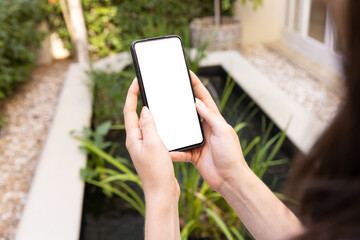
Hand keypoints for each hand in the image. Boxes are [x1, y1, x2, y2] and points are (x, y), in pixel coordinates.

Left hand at [123, 78, 179, 197]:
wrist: (162, 193)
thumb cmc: (157, 172)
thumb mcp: (154, 144)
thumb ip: (148, 126)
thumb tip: (144, 110)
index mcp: (133, 138)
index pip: (129, 111)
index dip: (132, 94)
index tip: (136, 81)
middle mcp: (136, 141)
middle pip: (135, 116)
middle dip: (138, 100)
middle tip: (145, 87)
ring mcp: (144, 146)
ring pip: (145, 124)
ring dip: (149, 111)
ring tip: (156, 101)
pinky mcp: (152, 152)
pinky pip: (153, 133)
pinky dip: (158, 124)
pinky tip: (166, 123)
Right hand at [170, 71, 248, 191]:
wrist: (230, 179)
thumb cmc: (231, 154)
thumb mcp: (222, 131)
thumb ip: (210, 116)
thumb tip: (197, 102)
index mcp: (215, 120)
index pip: (204, 99)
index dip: (197, 86)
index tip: (188, 74)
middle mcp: (206, 129)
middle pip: (190, 113)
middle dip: (180, 104)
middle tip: (168, 93)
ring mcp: (199, 142)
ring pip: (182, 131)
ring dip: (174, 128)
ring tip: (161, 120)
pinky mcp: (193, 155)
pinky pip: (181, 151)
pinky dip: (174, 151)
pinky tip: (166, 150)